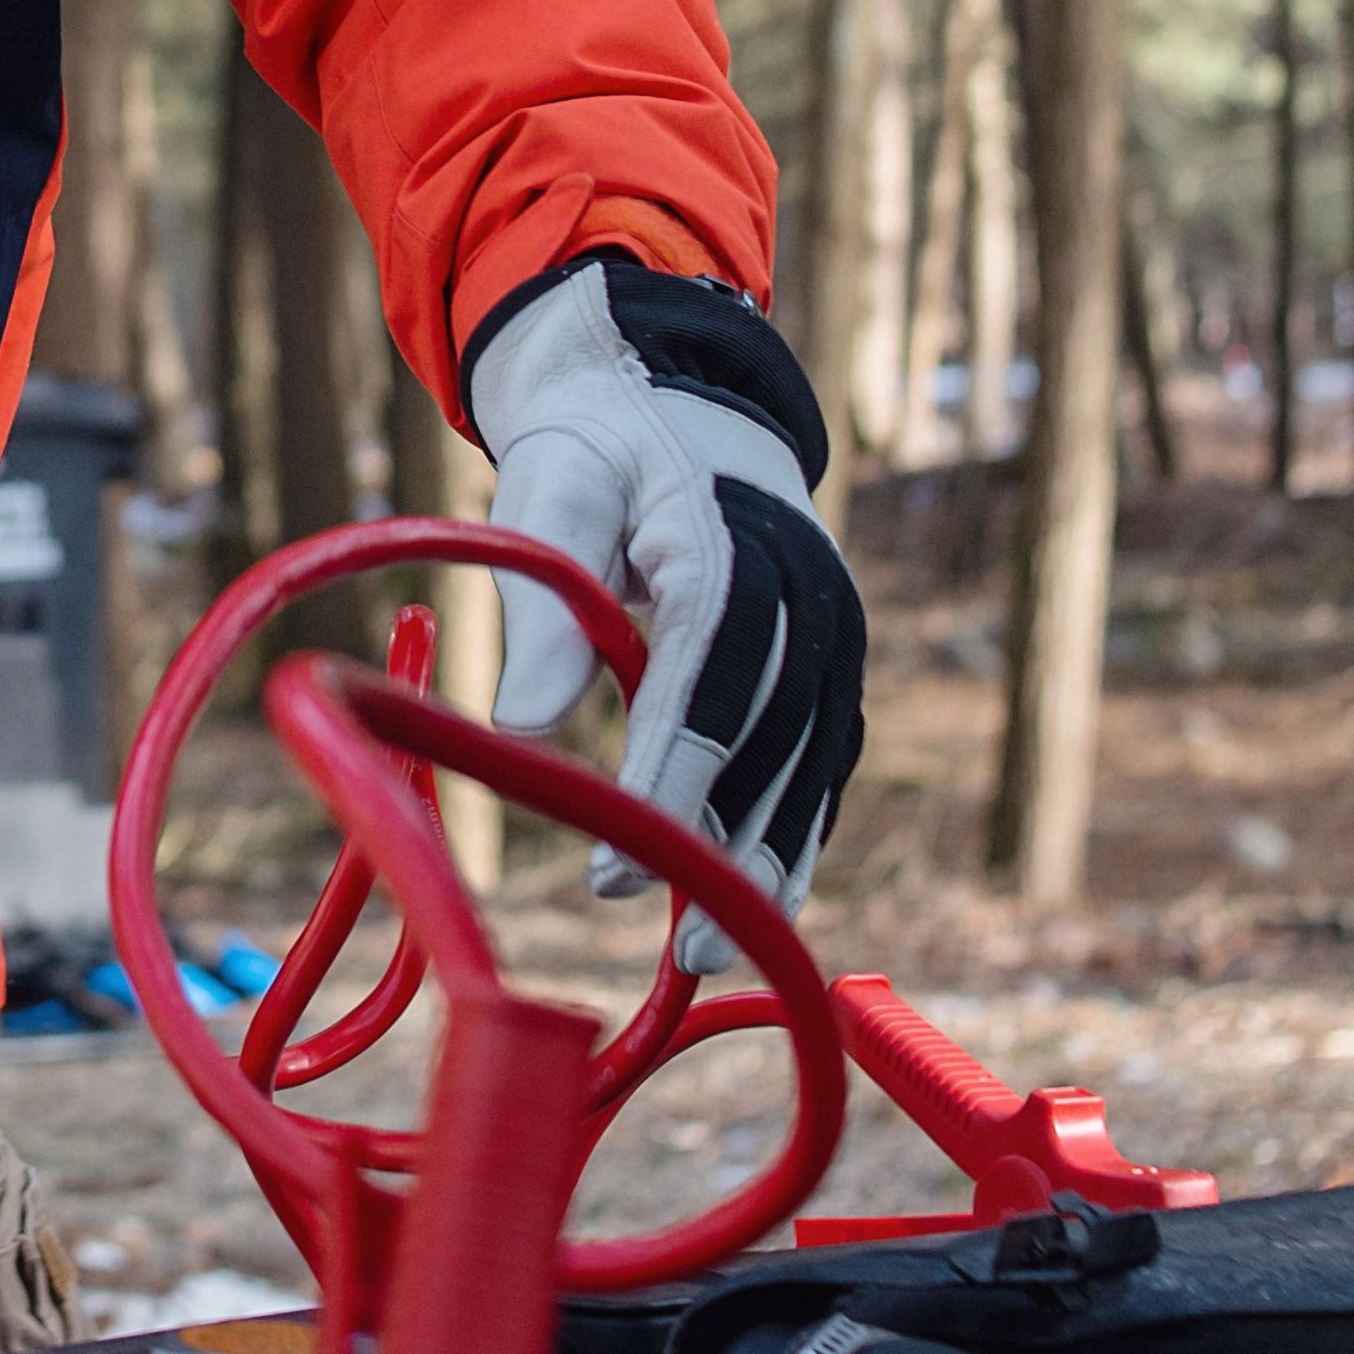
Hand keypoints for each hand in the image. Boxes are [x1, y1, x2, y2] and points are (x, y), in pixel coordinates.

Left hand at [468, 254, 867, 954]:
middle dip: (727, 843)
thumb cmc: (596, 449)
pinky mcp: (831, 658)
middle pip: (774, 735)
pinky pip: (822, 757)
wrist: (672, 399)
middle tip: (680, 945)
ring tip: (718, 954)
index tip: (619, 867)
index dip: (668, 778)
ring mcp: (832, 625)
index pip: (707, 678)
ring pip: (813, 760)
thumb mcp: (549, 494)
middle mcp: (805, 587)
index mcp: (729, 541)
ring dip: (772, 860)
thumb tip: (521, 727)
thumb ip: (543, 602)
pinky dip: (795, 832)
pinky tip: (761, 902)